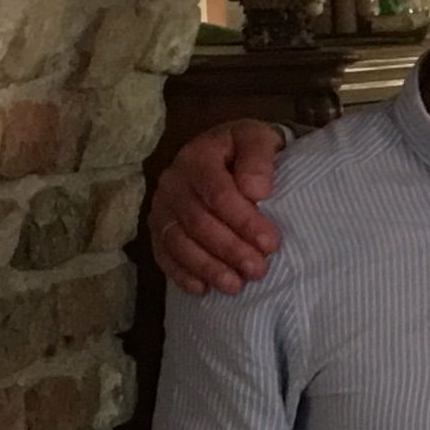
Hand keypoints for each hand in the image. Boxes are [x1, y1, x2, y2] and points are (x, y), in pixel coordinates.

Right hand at [149, 120, 285, 295]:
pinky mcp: (158, 229)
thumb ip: (259, 158)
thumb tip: (256, 190)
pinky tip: (202, 289)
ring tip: (235, 286)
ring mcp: (162, 207)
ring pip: (179, 242)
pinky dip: (182, 274)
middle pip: (198, 222)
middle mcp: (173, 182)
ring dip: (207, 267)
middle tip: (258, 270)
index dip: (244, 221)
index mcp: (197, 157)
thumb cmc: (247, 151)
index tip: (270, 243)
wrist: (228, 153)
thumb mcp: (259, 139)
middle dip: (229, 249)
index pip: (218, 193)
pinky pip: (164, 255)